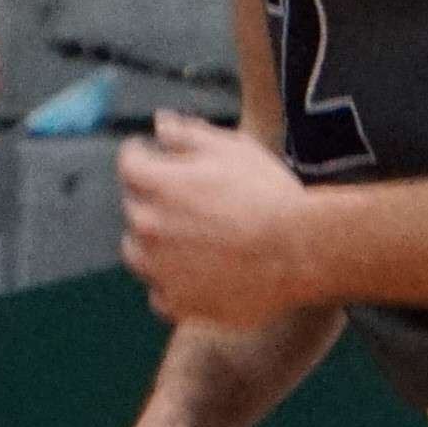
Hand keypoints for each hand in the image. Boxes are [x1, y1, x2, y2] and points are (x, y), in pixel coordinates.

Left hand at [118, 110, 316, 328]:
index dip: (143, 154)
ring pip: (139, 252)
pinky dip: (173, 284)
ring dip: (155, 243)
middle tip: (189, 201)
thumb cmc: (268, 195)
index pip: (129, 162)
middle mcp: (148, 227)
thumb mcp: (232, 149)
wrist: (298, 252)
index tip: (155, 155)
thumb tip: (160, 123)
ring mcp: (159, 269)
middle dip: (153, 199)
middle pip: (134, 207)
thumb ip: (188, 135)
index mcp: (157, 185)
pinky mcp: (177, 303)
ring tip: (192, 240)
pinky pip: (160, 292)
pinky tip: (199, 274)